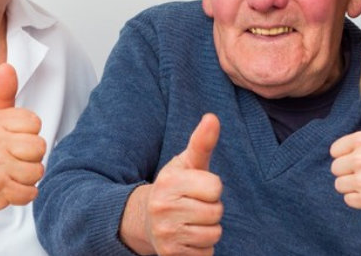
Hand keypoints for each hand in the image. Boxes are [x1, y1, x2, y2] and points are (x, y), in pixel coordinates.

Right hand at [0, 63, 47, 214]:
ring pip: (37, 171)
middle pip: (39, 147)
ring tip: (13, 172)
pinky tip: (11, 186)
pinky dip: (25, 193)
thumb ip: (4, 92)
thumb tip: (7, 67)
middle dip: (32, 156)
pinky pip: (30, 193)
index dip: (29, 133)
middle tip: (15, 157)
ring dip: (29, 176)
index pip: (34, 123)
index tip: (14, 137)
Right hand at [142, 114, 223, 255]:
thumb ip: (202, 142)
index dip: (212, 188)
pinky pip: (207, 253)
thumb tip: (213, 117)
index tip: (198, 188)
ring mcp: (166, 234)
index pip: (215, 187)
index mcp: (169, 182)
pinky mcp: (170, 254)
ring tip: (192, 221)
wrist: (144, 220)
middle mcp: (163, 208)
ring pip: (213, 234)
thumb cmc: (174, 188)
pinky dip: (202, 247)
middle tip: (194, 206)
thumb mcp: (186, 164)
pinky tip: (188, 236)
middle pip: (216, 212)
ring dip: (208, 229)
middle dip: (211, 209)